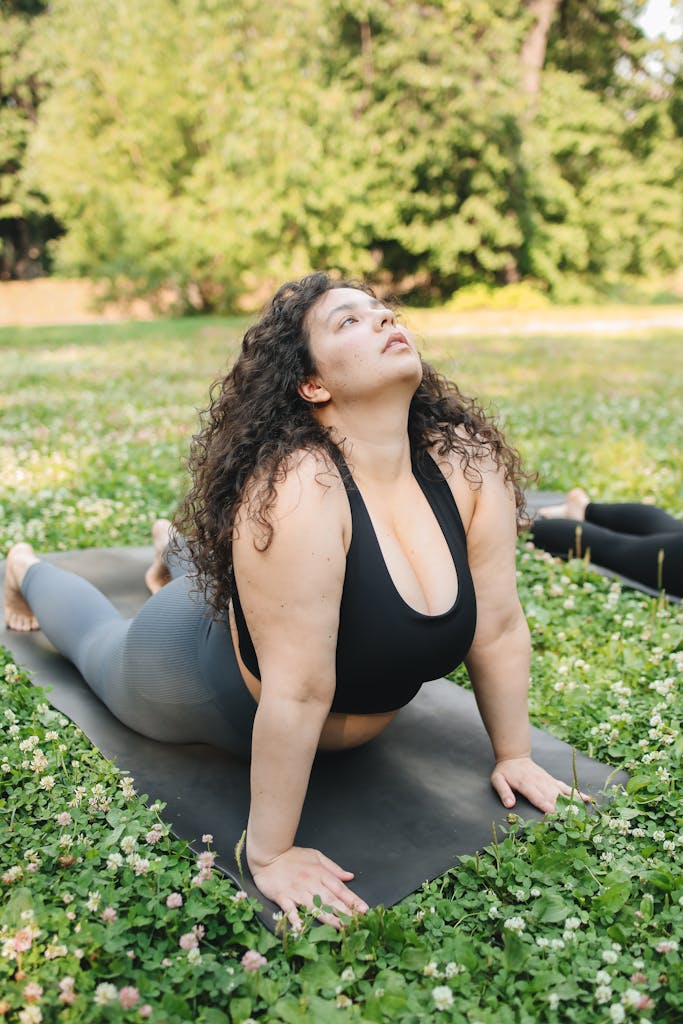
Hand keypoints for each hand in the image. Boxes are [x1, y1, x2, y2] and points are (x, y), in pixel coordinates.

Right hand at [250, 846, 368, 930]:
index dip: (353, 899)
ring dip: (328, 917)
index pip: (339, 888)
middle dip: (345, 912)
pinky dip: (296, 920)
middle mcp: (310, 882)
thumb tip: (349, 876)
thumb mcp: (316, 856)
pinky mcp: (283, 897)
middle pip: (330, 899)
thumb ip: (333, 868)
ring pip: (315, 906)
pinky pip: (291, 910)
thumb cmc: (292, 856)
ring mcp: (296, 891)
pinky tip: (303, 929)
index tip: (364, 910)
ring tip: (340, 927)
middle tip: (357, 923)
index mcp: (319, 872)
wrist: (268, 854)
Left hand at [491, 755, 590, 813]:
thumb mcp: (498, 780)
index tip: (551, 813)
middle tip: (569, 820)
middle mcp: (539, 782)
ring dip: (570, 802)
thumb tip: (509, 804)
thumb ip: (503, 792)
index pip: (536, 795)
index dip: (544, 804)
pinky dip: (576, 793)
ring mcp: (547, 781)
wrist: (515, 757)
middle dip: (560, 808)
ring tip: (581, 813)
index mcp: (525, 783)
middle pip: (551, 796)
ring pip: (561, 792)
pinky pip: (565, 787)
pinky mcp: (552, 780)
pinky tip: (587, 799)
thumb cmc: (506, 772)